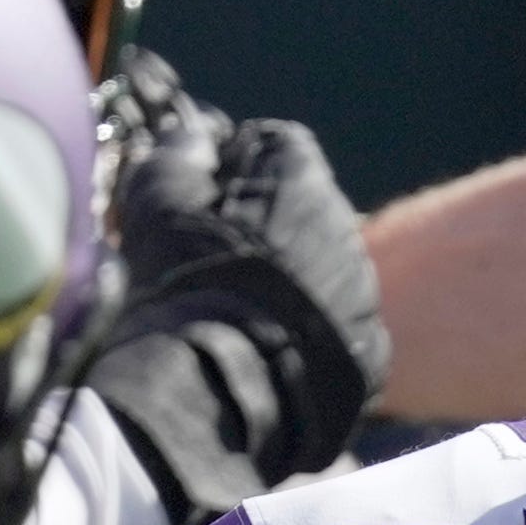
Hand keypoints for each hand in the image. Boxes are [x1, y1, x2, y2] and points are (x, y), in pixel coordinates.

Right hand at [92, 55, 389, 521]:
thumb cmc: (179, 288)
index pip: (272, 146)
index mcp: (299, 174)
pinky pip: (339, 334)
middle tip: (210, 273)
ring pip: (323, 273)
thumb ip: (177, 152)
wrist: (216, 393)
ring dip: (288, 288)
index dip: (230, 171)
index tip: (197, 206)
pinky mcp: (369, 352)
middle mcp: (346, 223)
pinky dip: (309, 342)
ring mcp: (364, 291)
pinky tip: (267, 360)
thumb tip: (195, 132)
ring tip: (236, 325)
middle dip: (263, 232)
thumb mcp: (156, 202)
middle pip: (301, 212)